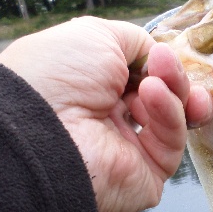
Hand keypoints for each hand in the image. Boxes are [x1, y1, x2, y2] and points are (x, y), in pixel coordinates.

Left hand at [0, 16, 212, 211]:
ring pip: (173, 118)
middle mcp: (110, 119)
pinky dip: (170, 113)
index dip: (159, 63)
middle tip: (165, 63)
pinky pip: (171, 142)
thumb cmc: (57, 75)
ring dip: (174, 91)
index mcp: (91, 89)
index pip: (141, 76)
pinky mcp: (148, 175)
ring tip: (157, 81)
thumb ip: (136, 41)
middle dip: (173, 77)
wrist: (38, 129)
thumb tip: (158, 53)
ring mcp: (130, 149)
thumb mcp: (96, 35)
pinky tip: (154, 94)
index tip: (164, 52)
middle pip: (164, 96)